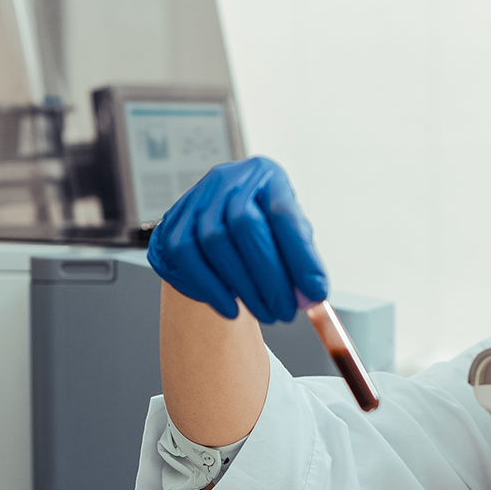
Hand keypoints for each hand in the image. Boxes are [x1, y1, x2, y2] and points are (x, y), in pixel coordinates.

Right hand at [147, 156, 328, 323]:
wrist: (216, 224)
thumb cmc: (260, 230)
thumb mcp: (286, 235)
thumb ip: (299, 261)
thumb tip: (312, 297)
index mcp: (267, 177)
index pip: (283, 213)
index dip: (301, 256)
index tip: (316, 292)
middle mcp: (230, 180)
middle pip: (245, 225)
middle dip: (270, 276)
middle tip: (286, 310)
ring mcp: (197, 199)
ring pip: (214, 242)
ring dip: (243, 287)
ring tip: (265, 312)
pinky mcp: (174, 223)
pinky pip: (187, 257)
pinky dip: (211, 289)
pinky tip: (232, 310)